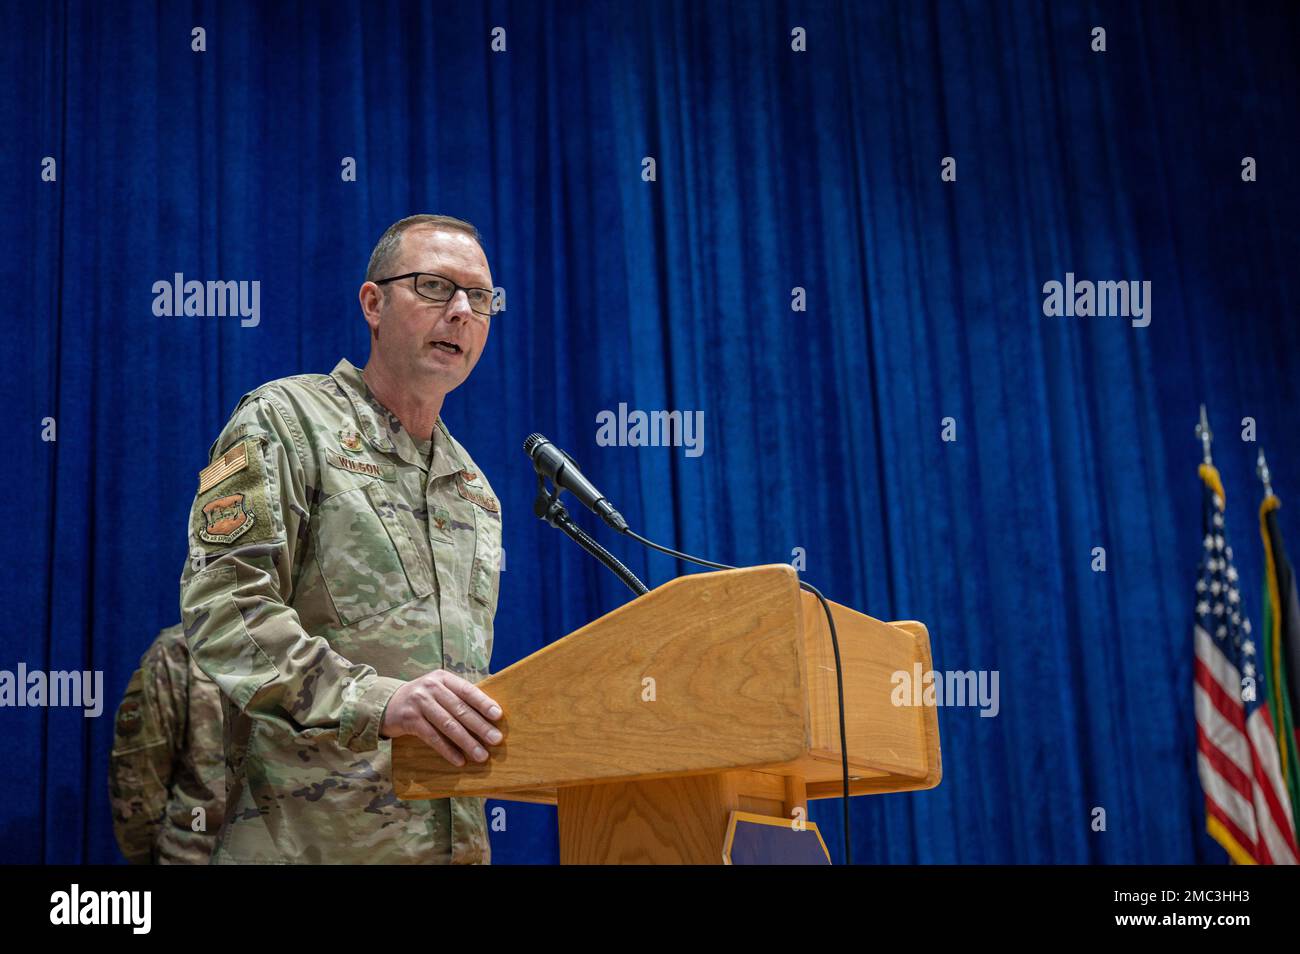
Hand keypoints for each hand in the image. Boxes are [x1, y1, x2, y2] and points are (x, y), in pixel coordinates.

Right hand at [380, 670, 502, 766]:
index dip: (483, 703)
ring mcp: (419, 703)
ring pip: (448, 725)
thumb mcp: (438, 690)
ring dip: (467, 742)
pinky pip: (432, 738)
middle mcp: (431, 687)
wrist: (386, 704)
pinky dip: (447, 750)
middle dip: (480, 726)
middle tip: (496, 739)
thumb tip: (491, 712)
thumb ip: (458, 697)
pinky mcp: (409, 720)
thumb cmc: (423, 699)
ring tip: (481, 755)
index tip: (498, 716)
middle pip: (460, 709)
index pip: (467, 690)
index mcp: (443, 678)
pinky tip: (459, 760)